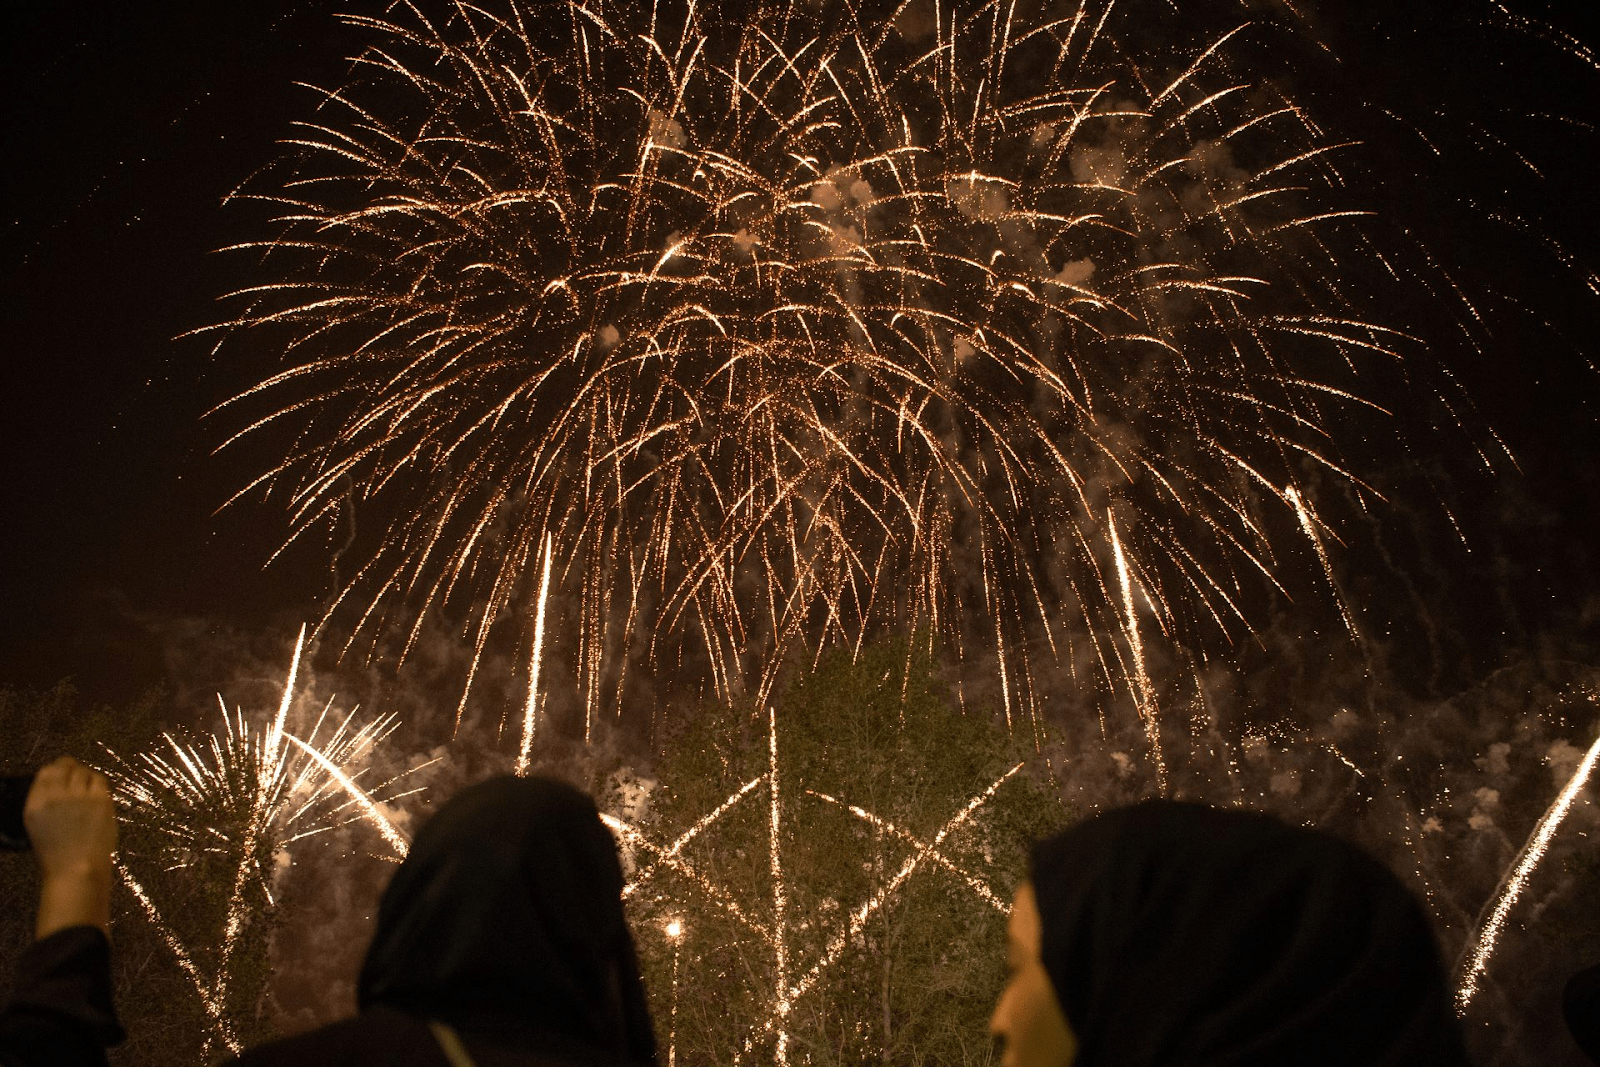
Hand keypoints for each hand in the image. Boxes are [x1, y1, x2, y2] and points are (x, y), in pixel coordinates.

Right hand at [24, 756, 117, 937]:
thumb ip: (46, 805)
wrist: (77, 870)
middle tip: (76, 773)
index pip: (45, 773)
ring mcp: (78, 797)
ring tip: (86, 783)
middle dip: (71, 768)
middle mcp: (55, 796)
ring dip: (85, 774)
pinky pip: (99, 780)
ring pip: (83, 772)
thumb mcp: (39, 828)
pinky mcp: (100, 800)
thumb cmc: (57, 856)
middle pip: (65, 768)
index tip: (61, 769)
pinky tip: (97, 788)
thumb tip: (58, 788)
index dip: (56, 768)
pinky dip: (98, 781)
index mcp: (35, 805)